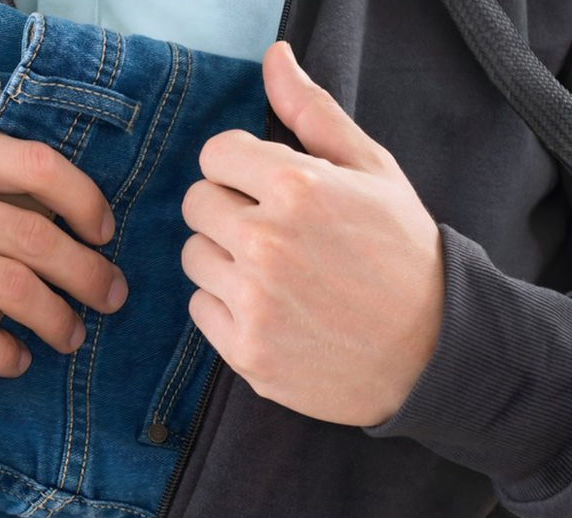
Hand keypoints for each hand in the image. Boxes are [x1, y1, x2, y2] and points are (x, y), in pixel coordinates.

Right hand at [0, 125, 127, 377]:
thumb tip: (54, 215)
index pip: (34, 164)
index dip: (85, 200)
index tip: (103, 232)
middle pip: (35, 235)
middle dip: (88, 272)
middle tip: (110, 296)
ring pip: (16, 288)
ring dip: (59, 318)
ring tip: (71, 335)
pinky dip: (8, 353)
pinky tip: (15, 359)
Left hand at [181, 42, 442, 426]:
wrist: (431, 351)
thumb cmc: (402, 253)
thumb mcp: (372, 170)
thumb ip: (313, 112)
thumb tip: (274, 58)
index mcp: (297, 187)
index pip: (214, 155)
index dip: (240, 168)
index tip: (265, 187)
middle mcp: (266, 242)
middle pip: (196, 203)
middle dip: (228, 209)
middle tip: (273, 231)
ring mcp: (253, 301)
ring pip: (193, 255)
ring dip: (224, 259)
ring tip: (276, 273)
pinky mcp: (245, 351)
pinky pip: (199, 307)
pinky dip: (226, 308)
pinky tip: (272, 309)